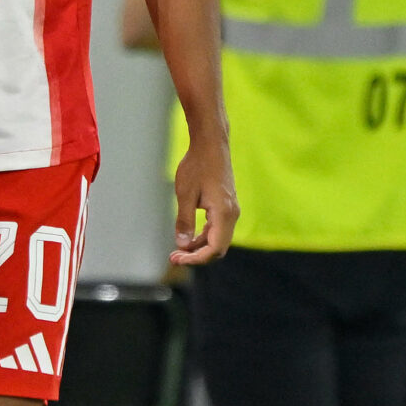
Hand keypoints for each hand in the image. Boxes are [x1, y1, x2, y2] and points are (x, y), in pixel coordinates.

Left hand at [169, 138, 237, 265]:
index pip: (214, 248)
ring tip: (177, 249)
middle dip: (197, 256)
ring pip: (217, 239)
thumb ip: (184, 221)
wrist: (211, 145)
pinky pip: (217, 229)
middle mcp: (232, 214)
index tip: (176, 259)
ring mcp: (231, 211)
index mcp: (224, 213)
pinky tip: (188, 237)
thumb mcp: (185, 194)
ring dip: (199, 247)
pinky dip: (203, 237)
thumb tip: (182, 245)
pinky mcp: (226, 207)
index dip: (196, 259)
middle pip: (218, 248)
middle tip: (173, 257)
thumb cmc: (197, 166)